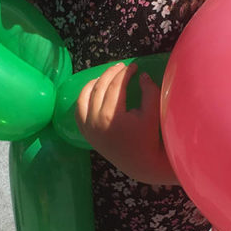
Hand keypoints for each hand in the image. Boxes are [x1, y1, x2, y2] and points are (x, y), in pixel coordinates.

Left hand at [76, 62, 178, 185]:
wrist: (140, 164)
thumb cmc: (148, 139)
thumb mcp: (152, 114)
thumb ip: (150, 92)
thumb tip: (143, 75)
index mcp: (111, 116)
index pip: (115, 86)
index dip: (125, 73)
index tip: (134, 67)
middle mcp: (94, 121)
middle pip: (100, 88)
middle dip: (111, 73)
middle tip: (122, 67)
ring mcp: (88, 128)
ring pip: (84, 97)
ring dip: (95, 82)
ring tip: (107, 74)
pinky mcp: (86, 133)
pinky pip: (79, 111)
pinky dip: (83, 97)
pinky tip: (93, 89)